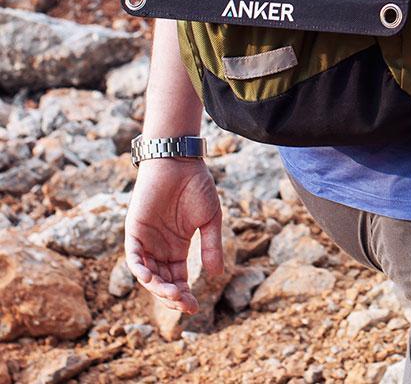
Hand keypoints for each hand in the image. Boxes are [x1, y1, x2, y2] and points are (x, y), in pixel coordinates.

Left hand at [124, 157, 223, 313]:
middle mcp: (160, 248)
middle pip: (162, 281)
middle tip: (185, 303)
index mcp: (177, 247)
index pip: (177, 279)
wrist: (180, 161)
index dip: (184, 295)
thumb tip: (216, 275)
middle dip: (172, 296)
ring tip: (173, 294)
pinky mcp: (135, 231)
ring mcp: (146, 241)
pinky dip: (140, 270)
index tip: (195, 307)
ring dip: (158, 288)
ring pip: (147, 274)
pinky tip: (152, 279)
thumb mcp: (210, 219)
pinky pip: (134, 257)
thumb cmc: (196, 186)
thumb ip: (211, 246)